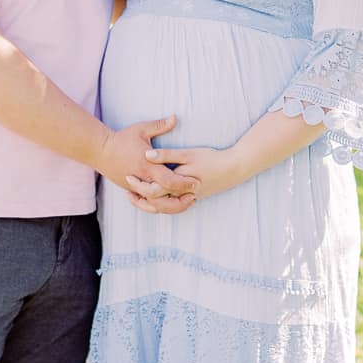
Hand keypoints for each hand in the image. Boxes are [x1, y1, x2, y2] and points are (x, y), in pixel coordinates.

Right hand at [98, 117, 196, 210]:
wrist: (100, 151)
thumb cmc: (122, 139)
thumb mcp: (141, 129)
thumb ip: (160, 125)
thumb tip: (175, 117)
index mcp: (147, 165)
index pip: (169, 180)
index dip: (184, 183)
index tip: (196, 182)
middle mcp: (142, 179)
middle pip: (164, 197)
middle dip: (180, 200)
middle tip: (194, 196)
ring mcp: (135, 187)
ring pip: (154, 205)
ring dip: (170, 206)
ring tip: (183, 202)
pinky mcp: (130, 190)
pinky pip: (145, 203)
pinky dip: (158, 206)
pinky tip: (168, 203)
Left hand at [126, 143, 245, 209]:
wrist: (235, 168)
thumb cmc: (212, 159)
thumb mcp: (188, 154)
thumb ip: (167, 155)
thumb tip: (147, 154)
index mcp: (178, 183)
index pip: (153, 190)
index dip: (139, 185)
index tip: (127, 178)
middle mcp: (182, 195)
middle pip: (156, 203)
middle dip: (141, 199)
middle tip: (128, 192)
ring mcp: (188, 198)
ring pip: (165, 208)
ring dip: (151, 203)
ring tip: (139, 196)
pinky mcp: (193, 197)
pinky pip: (174, 205)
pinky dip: (163, 203)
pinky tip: (157, 196)